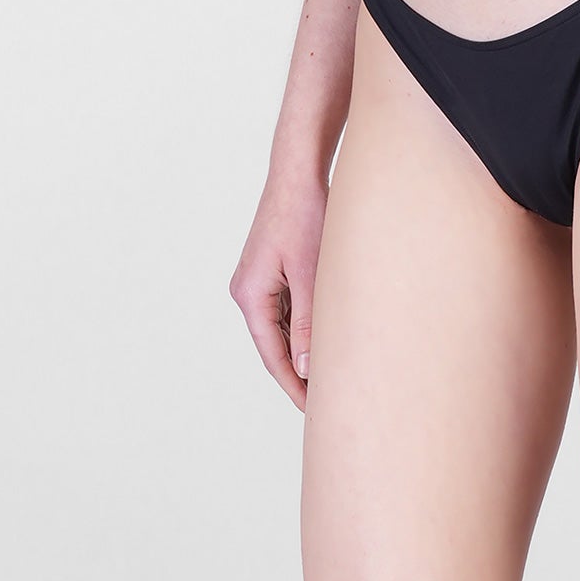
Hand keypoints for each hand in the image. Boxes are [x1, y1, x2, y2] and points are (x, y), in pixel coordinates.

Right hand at [229, 166, 328, 411]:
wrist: (299, 171)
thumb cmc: (304, 214)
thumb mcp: (309, 272)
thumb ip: (307, 322)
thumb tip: (306, 368)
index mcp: (250, 294)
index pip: (271, 354)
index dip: (293, 384)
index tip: (314, 409)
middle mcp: (248, 290)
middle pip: (274, 344)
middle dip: (298, 372)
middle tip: (327, 401)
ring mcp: (258, 280)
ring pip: (281, 327)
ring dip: (302, 348)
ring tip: (331, 374)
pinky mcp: (272, 269)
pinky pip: (286, 307)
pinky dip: (303, 325)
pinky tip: (326, 338)